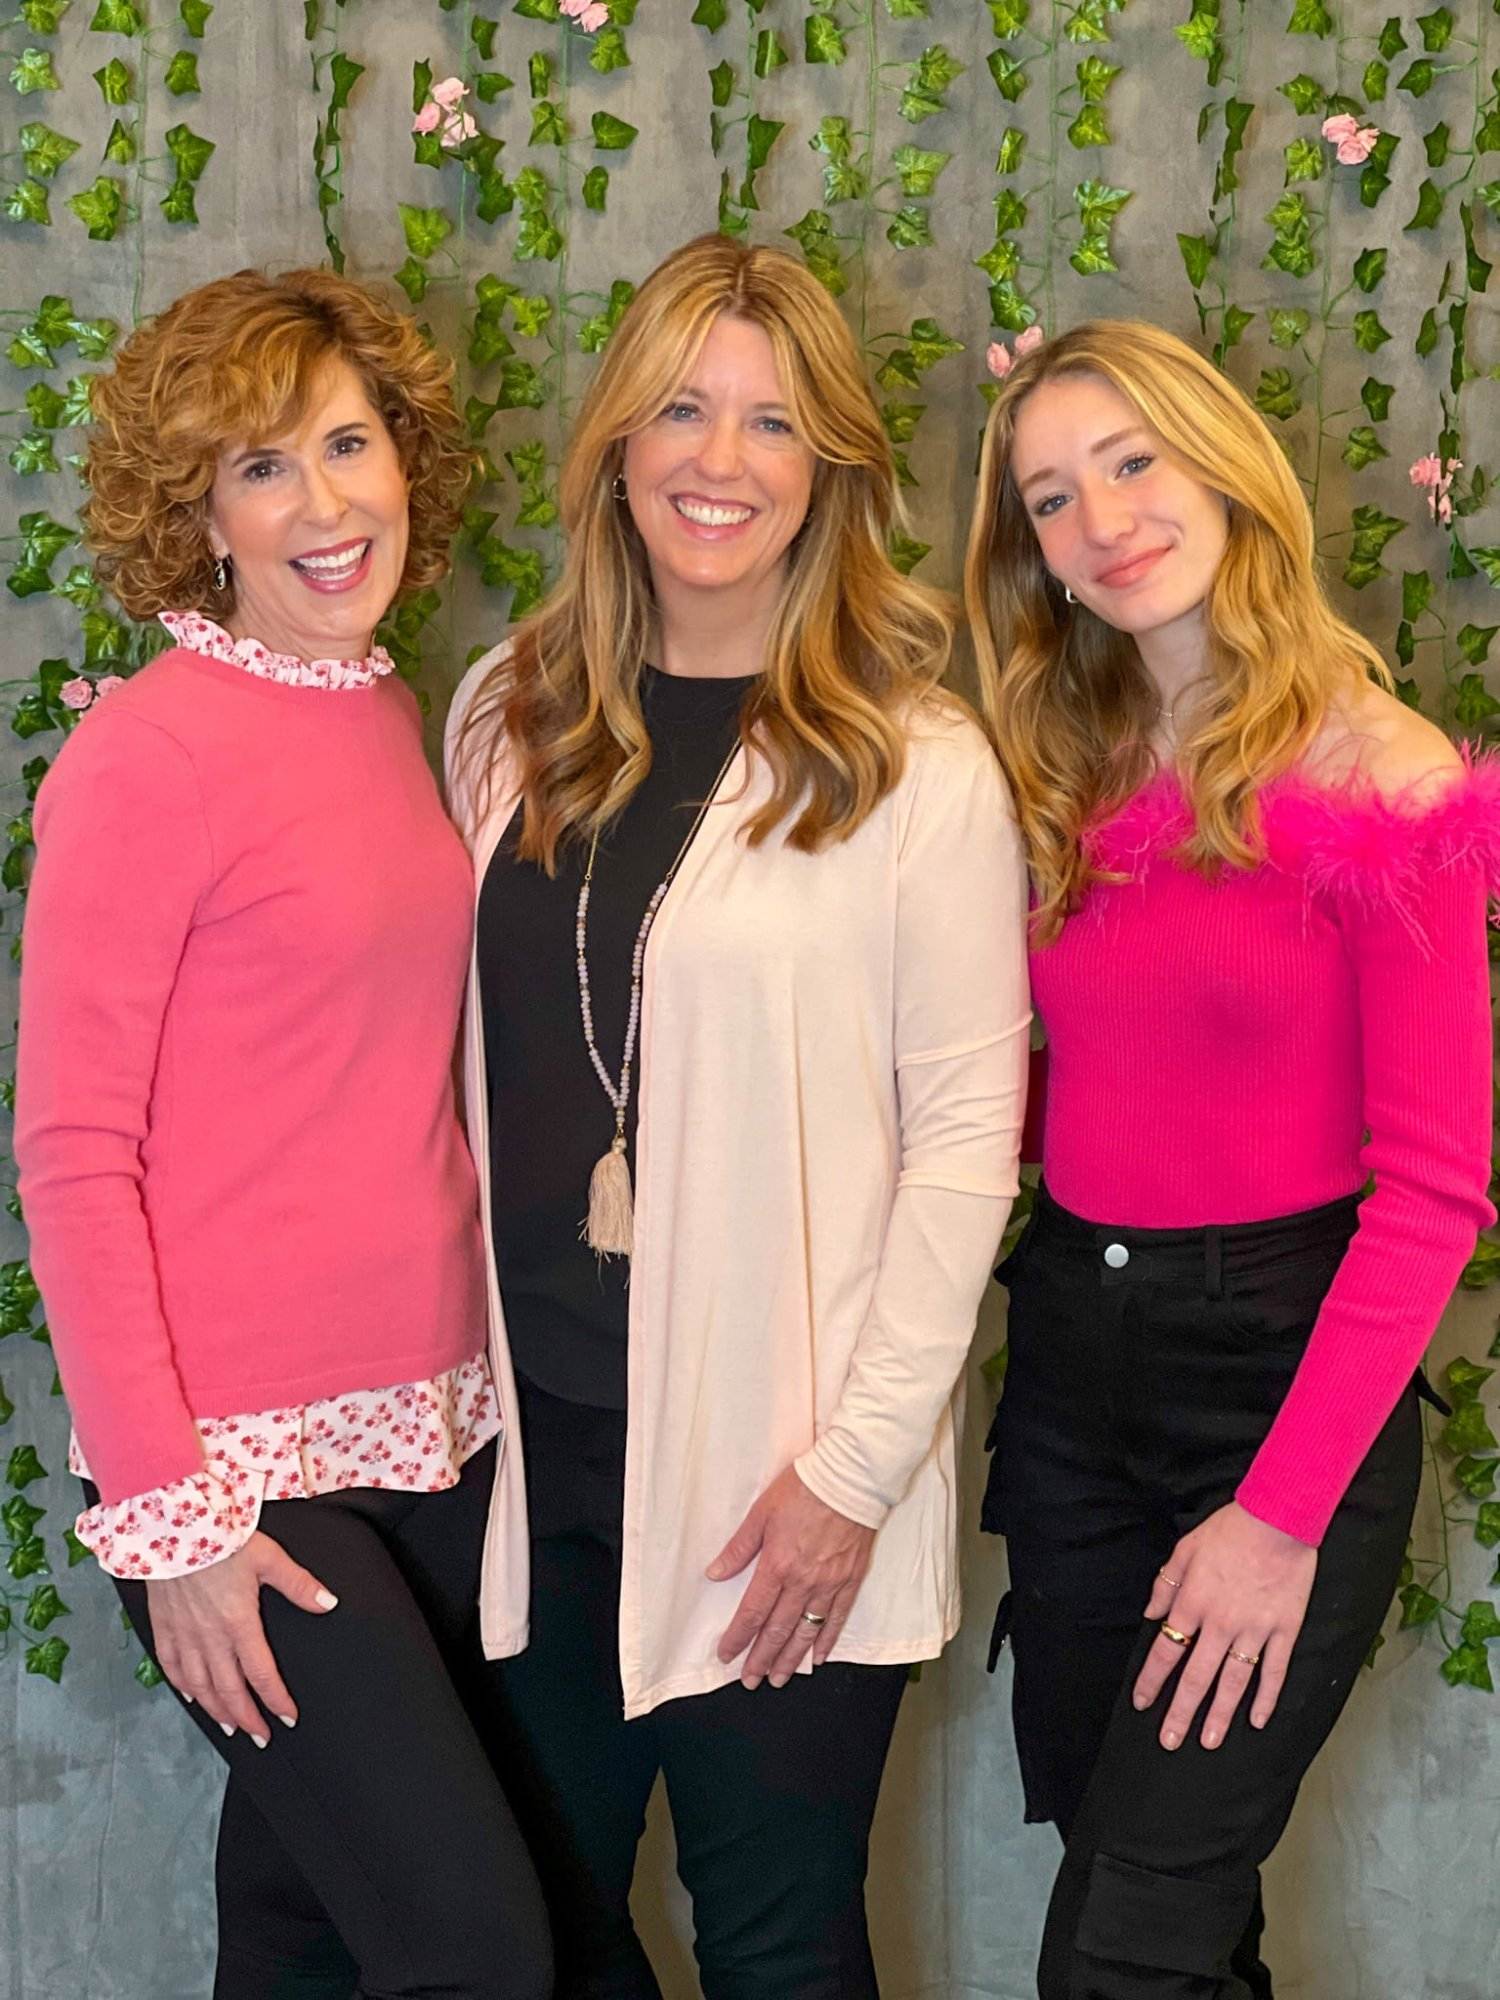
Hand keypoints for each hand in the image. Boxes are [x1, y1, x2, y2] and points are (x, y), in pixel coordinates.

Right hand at [147, 1530, 337, 1743]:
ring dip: (217, 1710)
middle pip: (229, 1689)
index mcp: (239, 1622)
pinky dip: (183, 1687)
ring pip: (200, 1686)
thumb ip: (299, 1584)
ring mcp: (183, 1634)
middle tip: (260, 1737)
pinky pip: (171, 1666)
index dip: (276, 1700)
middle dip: (247, 1718)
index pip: (261, 1674)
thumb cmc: (222, 1539)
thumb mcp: (269, 1557)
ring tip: (231, 1726)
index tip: (288, 1717)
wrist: (172, 1526)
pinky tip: (193, 1696)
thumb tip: (328, 1603)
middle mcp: (210, 1636)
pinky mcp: (164, 1626)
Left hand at [707, 1466, 875, 1688]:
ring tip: (779, 1678)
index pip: (753, 1612)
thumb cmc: (804, 1488)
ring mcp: (829, 1583)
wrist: (850, 1477)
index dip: (738, 1637)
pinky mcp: (850, 1579)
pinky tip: (819, 1656)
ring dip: (791, 1658)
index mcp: (777, 1565)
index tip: (726, 1655)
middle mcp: (803, 1581)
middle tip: (751, 1680)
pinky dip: (827, 1640)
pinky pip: (838, 1617)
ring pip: (806, 1631)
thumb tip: (715, 1573)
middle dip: (762, 1659)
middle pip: (778, 1630)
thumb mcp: (761, 1512)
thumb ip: (739, 1548)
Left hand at [1133, 1501, 1315, 1750]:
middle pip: (1196, 1677)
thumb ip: (1165, 1584)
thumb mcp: (1185, 1549)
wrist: (1278, 1519)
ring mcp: (1254, 1631)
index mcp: (1192, 1604)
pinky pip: (1274, 1672)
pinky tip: (1258, 1720)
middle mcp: (1220, 1624)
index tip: (1142, 1703)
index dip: (1152, 1681)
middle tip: (1170, 1742)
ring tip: (1209, 1742)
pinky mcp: (1283, 1631)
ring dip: (1220, 1715)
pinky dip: (1267, 1698)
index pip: (1166, 1652)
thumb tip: (1150, 1615)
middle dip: (1181, 1712)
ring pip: (1233, 1683)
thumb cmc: (1229, 1530)